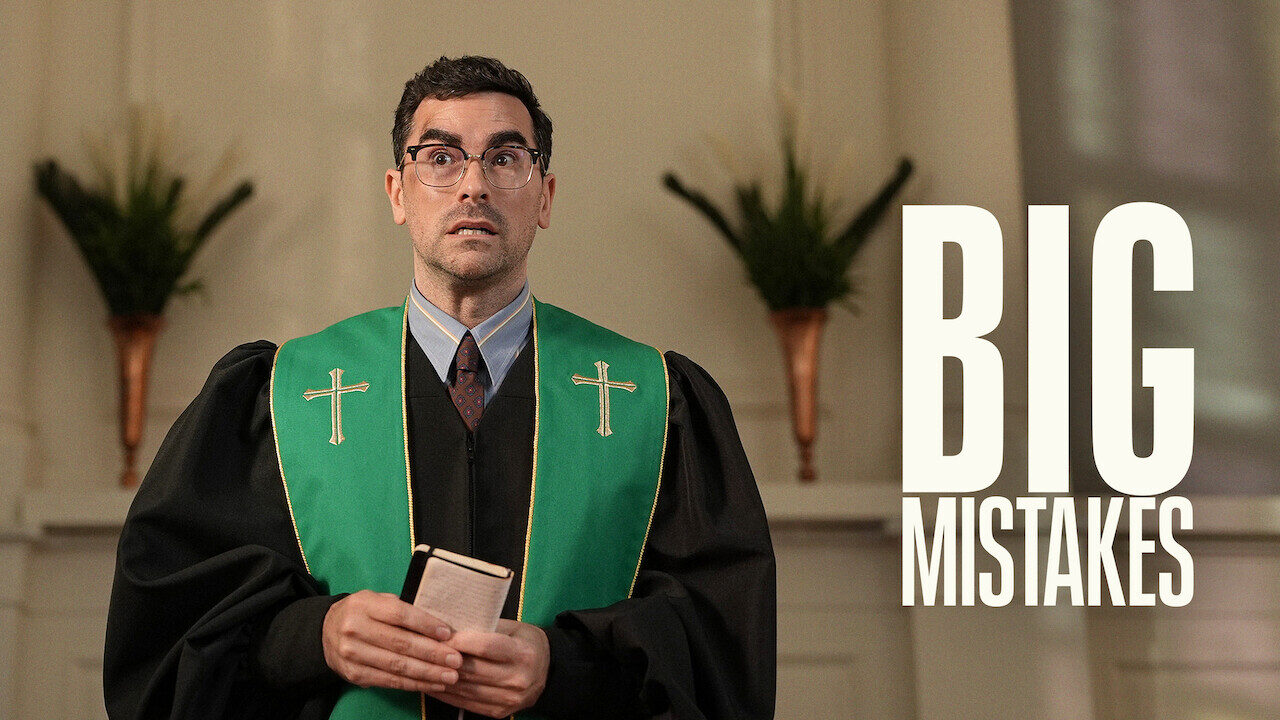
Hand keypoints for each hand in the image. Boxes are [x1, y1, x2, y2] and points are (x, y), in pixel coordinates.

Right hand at [322, 590, 463, 693]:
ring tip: (451, 676)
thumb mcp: (377, 600)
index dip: (425, 624)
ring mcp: (353, 654)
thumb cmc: (363, 613)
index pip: (400, 615)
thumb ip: (403, 609)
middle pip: (400, 643)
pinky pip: (389, 681)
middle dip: (432, 654)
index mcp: (364, 605)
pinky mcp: (354, 675)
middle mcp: (355, 629)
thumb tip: (439, 626)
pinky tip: (433, 684)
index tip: (447, 633)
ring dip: (427, 673)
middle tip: (457, 660)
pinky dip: (413, 684)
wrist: (325, 632)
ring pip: (397, 666)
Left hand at [428, 619, 549, 717]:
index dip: (461, 641)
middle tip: (425, 650)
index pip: (486, 647)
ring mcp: (509, 699)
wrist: (548, 671)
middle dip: (445, 660)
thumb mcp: (513, 628)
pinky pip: (467, 704)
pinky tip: (433, 684)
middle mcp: (518, 678)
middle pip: (473, 670)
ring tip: (423, 668)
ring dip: (441, 679)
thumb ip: (486, 628)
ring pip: (467, 689)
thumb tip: (451, 625)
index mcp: (522, 653)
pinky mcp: (500, 712)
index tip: (441, 635)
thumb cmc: (525, 643)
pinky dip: (448, 695)